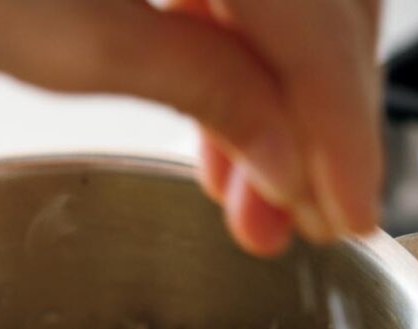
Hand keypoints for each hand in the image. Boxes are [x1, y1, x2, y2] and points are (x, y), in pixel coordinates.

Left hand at [0, 0, 381, 255]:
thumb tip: (283, 154)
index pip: (318, 34)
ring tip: (252, 200)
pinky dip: (236, 64)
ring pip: (285, 10)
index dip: (341, 136)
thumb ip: (202, 88)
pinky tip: (223, 130)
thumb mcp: (70, 44)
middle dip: (313, 128)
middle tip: (298, 219)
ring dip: (277, 104)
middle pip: (323, 17)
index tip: (347, 216)